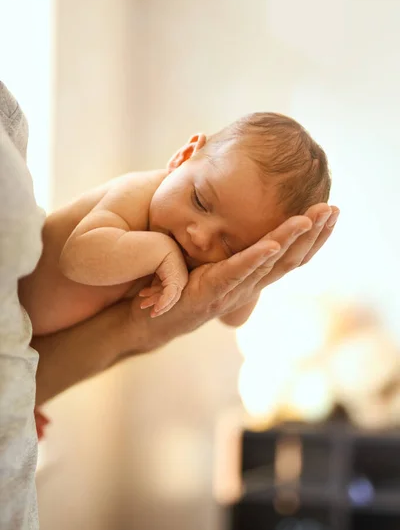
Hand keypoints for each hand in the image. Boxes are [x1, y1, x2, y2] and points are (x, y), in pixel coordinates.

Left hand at [129, 203, 338, 348]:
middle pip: (289, 260)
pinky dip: (255, 259)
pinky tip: (271, 243)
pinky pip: (235, 274)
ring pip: (269, 265)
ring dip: (291, 241)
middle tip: (333, 208)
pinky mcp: (210, 294)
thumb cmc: (178, 286)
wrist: (149, 320)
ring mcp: (231, 292)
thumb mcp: (211, 262)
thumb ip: (230, 246)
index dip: (313, 236)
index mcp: (250, 276)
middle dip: (313, 234)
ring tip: (310, 218)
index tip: (331, 211)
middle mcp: (247, 286)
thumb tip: (240, 213)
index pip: (290, 255)